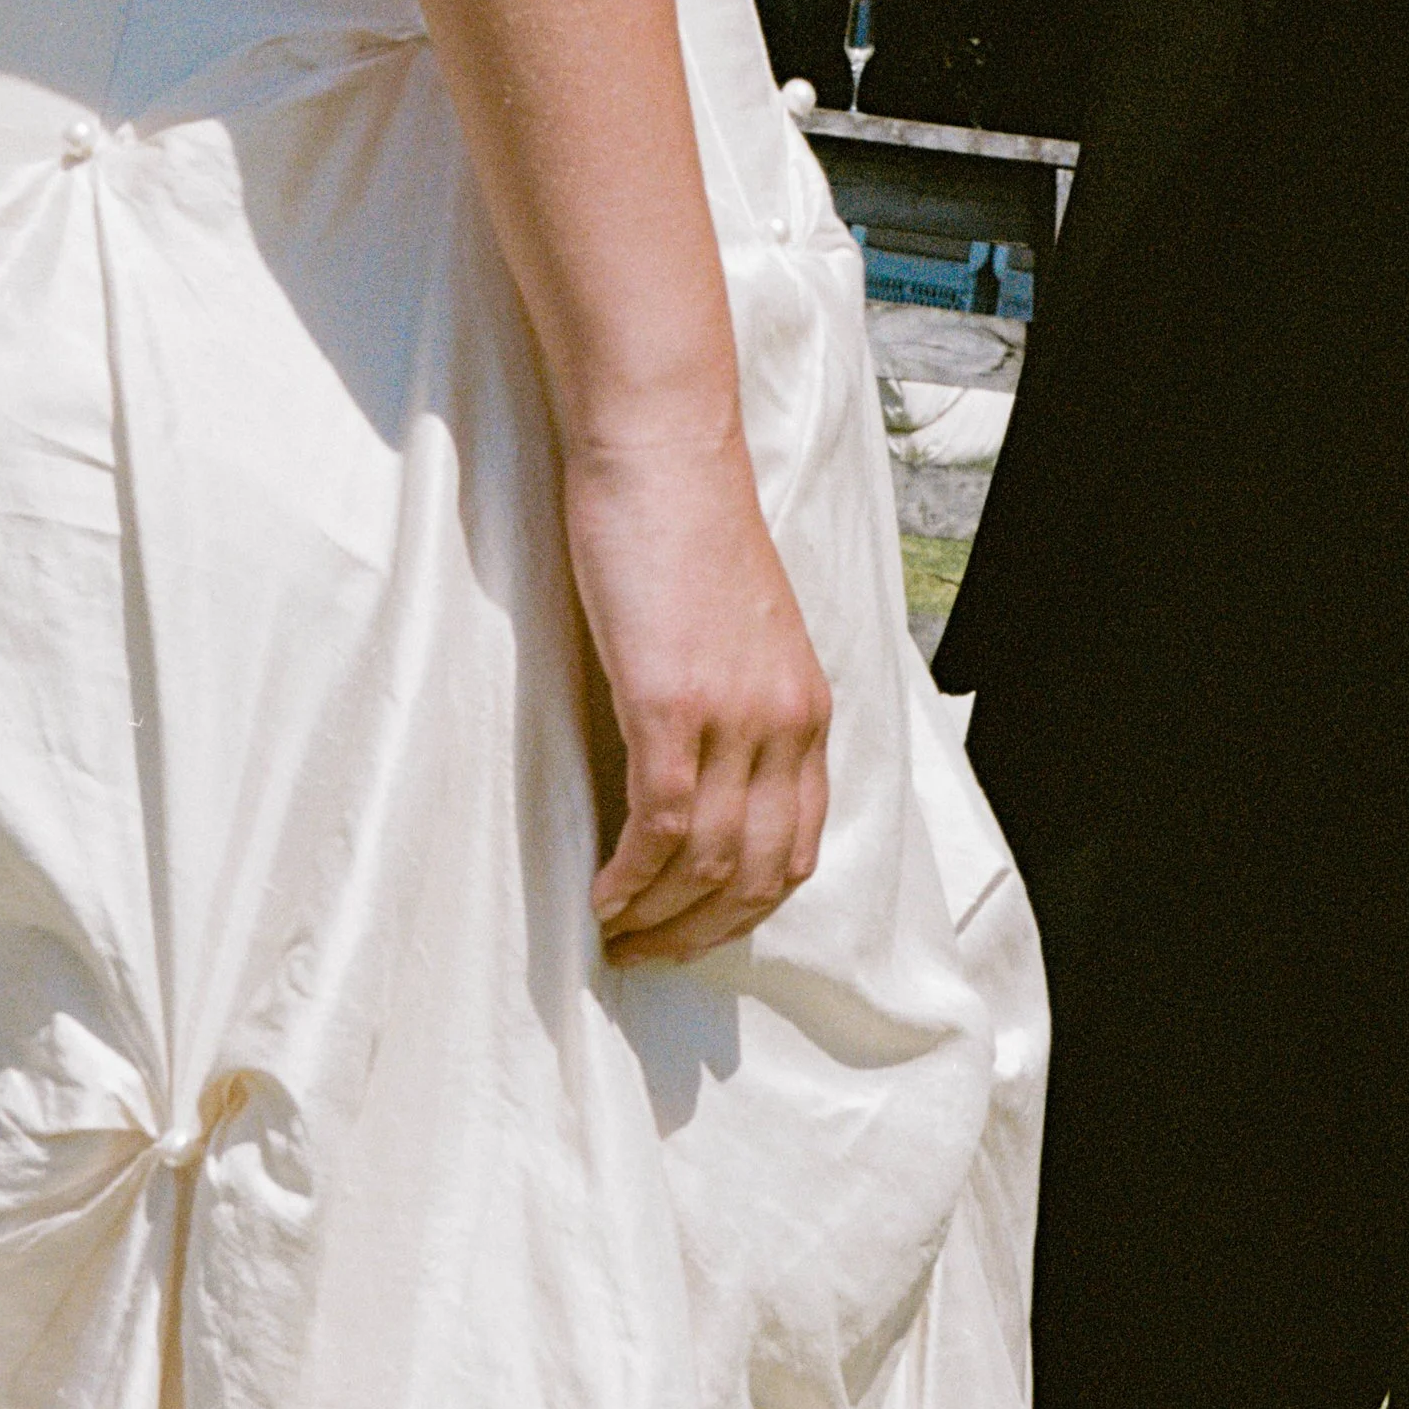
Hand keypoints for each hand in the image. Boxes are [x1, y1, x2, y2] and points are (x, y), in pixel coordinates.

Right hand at [565, 428, 831, 965]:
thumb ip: (732, 700)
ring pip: (709, 863)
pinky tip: (600, 897)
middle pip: (759, 873)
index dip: (747, 908)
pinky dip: (631, 877)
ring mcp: (734, 718)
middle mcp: (785, 724)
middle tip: (644, 956)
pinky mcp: (672, 705)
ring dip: (658, 917)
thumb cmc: (682, 529)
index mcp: (808, 708)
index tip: (695, 933)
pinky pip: (663, 826)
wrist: (662, 452)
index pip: (798, 846)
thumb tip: (693, 767)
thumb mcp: (733, 630)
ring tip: (612, 938)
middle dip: (701, 932)